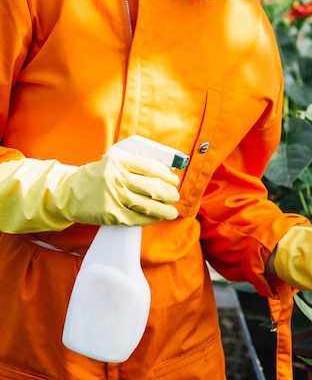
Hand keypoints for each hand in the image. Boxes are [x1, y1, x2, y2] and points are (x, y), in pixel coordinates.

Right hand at [57, 149, 180, 224]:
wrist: (68, 193)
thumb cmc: (95, 177)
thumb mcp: (112, 162)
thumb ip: (135, 165)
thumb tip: (165, 173)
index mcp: (118, 160)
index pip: (151, 167)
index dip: (167, 175)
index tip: (174, 180)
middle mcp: (116, 177)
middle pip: (153, 187)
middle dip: (169, 194)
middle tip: (174, 197)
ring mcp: (114, 197)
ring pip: (148, 205)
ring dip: (165, 210)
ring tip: (172, 212)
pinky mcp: (112, 214)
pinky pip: (138, 218)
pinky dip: (151, 219)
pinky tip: (157, 217)